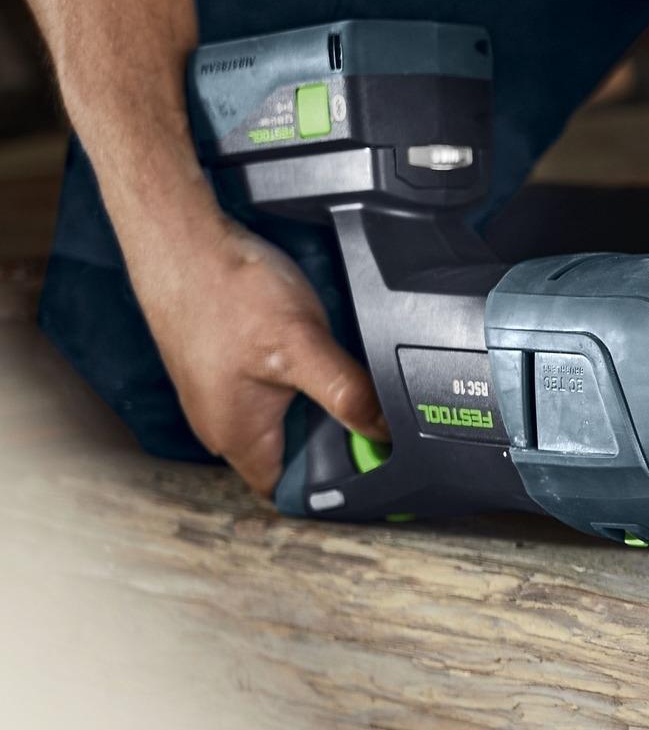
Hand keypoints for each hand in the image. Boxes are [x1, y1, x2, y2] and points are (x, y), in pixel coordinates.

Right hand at [123, 201, 386, 496]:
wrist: (182, 237)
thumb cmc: (227, 289)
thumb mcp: (301, 345)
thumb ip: (347, 393)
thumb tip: (386, 431)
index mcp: (237, 437)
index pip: (292, 491)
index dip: (335, 489)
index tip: (377, 474)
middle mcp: (225, 424)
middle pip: (296, 458)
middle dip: (338, 446)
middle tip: (381, 425)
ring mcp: (225, 395)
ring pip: (289, 421)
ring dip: (324, 411)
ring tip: (357, 391)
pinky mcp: (230, 367)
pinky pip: (278, 392)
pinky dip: (306, 385)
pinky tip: (327, 361)